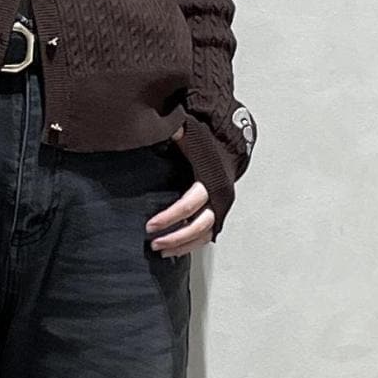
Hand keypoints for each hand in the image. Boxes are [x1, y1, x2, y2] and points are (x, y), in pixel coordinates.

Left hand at [145, 126, 214, 255]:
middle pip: (199, 225)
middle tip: (154, 242)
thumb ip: (175, 131)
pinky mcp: (216, 215)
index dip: (171, 216)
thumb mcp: (190, 135)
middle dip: (176, 236)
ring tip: (160, 250)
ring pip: (204, 235)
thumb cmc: (205, 143)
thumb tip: (164, 127)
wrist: (226, 147)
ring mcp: (219, 209)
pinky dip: (190, 246)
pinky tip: (173, 251)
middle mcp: (219, 198)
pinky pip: (205, 236)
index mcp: (211, 180)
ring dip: (183, 245)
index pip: (191, 204)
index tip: (150, 225)